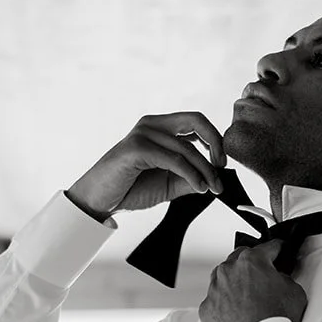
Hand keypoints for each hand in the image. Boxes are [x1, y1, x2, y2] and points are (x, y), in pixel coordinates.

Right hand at [68, 112, 225, 215]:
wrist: (99, 201)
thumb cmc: (131, 189)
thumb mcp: (169, 183)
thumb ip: (191, 177)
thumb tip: (217, 178)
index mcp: (159, 126)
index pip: (196, 121)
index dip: (215, 139)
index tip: (222, 163)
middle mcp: (151, 124)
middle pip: (196, 120)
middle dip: (216, 143)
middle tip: (222, 168)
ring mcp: (143, 133)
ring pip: (187, 148)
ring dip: (205, 171)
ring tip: (212, 188)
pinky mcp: (136, 147)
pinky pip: (174, 160)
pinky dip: (191, 175)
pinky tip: (199, 188)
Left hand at [199, 242, 307, 321]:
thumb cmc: (275, 321)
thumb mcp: (295, 292)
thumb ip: (284, 278)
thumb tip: (278, 279)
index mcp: (251, 261)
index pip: (267, 247)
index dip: (277, 248)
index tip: (278, 249)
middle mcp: (229, 271)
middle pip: (240, 258)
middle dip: (251, 264)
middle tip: (262, 275)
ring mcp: (215, 289)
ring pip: (223, 277)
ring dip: (234, 282)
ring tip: (248, 297)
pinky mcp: (206, 308)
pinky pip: (215, 299)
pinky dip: (224, 302)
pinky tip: (237, 312)